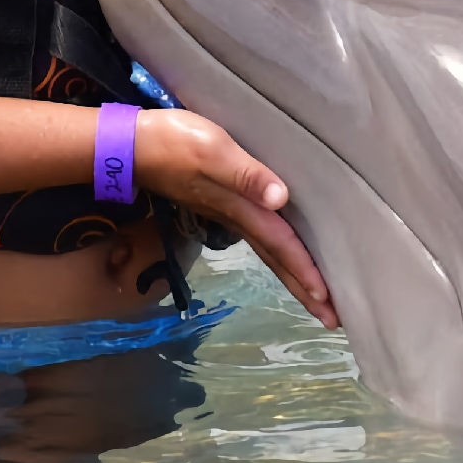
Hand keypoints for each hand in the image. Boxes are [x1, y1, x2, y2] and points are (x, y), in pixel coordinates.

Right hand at [133, 107, 338, 327]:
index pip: (280, 244)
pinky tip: (284, 255)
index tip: (326, 300)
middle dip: (304, 288)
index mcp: (241, 207)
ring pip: (268, 251)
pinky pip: (259, 235)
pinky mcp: (221, 202)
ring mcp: (227, 212)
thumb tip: (281, 198)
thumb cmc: (174, 143)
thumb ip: (245, 175)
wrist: (130, 146)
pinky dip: (277, 253)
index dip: (304, 270)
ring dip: (293, 276)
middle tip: (332, 318)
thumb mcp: (212, 152)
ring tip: (316, 297)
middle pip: (276, 259)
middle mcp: (237, 217)